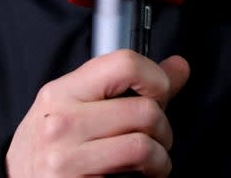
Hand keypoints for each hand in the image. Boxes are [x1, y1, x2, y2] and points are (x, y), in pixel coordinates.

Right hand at [5, 50, 189, 176]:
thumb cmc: (51, 144)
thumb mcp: (77, 106)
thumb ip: (128, 86)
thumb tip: (178, 66)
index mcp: (63, 92)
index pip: (124, 64)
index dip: (156, 78)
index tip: (160, 93)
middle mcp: (62, 122)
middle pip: (145, 111)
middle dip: (163, 128)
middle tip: (155, 138)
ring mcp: (67, 159)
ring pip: (144, 147)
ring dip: (159, 159)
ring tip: (149, 162)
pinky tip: (136, 177)